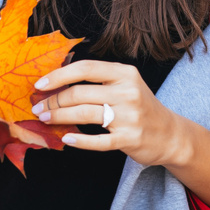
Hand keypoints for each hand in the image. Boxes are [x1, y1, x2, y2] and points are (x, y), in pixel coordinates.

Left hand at [30, 60, 184, 167]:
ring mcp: (130, 116)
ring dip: (59, 117)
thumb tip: (58, 75)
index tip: (39, 85)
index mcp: (124, 73)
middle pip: (79, 93)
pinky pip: (98, 140)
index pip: (85, 68)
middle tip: (38, 108)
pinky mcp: (130, 139)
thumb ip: (98, 78)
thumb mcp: (126, 84)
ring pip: (84, 114)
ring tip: (46, 119)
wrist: (171, 134)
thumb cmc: (140, 106)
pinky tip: (66, 138)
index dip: (59, 75)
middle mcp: (128, 92)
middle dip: (53, 101)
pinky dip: (79, 140)